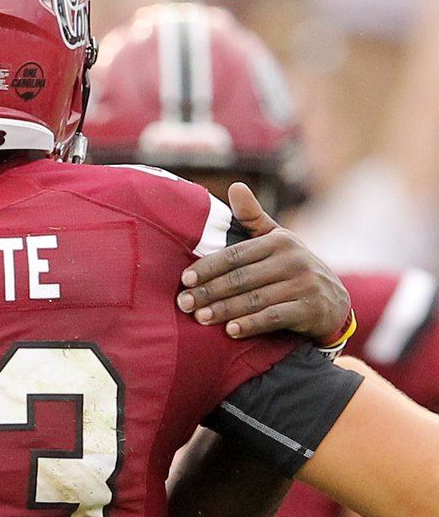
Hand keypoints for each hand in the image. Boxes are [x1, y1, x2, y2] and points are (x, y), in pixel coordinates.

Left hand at [177, 182, 349, 339]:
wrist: (333, 302)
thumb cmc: (291, 268)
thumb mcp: (276, 240)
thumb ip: (252, 218)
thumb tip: (235, 186)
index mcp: (279, 241)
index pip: (234, 255)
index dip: (207, 268)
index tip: (184, 280)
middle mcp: (294, 260)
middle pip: (240, 278)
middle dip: (209, 292)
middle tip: (183, 304)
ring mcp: (304, 285)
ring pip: (254, 299)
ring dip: (224, 310)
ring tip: (200, 318)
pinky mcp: (310, 309)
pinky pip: (274, 317)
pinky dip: (251, 324)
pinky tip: (230, 331)